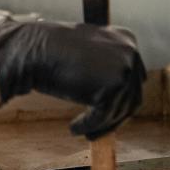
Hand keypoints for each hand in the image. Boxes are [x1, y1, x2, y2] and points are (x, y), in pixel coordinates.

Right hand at [0, 19, 144, 138]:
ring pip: (119, 110)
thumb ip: (108, 65)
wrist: (36, 49)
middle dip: (115, 116)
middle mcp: (131, 52)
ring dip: (100, 124)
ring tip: (83, 130)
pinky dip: (89, 126)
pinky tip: (74, 129)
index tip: (108, 113)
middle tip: (98, 128)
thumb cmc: (55, 50)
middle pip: (132, 96)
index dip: (121, 100)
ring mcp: (123, 69)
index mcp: (128, 39)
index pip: (134, 78)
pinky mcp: (112, 87)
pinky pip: (103, 116)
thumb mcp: (90, 52)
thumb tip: (117, 93)